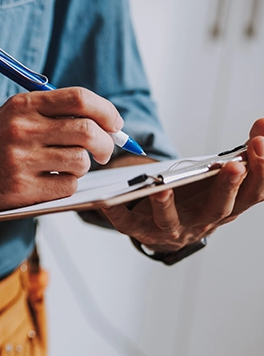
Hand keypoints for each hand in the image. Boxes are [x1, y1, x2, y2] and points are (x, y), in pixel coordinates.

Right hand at [0, 88, 123, 214]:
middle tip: (105, 152)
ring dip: (83, 167)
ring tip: (67, 168)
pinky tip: (51, 181)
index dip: (106, 112)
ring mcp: (21, 161)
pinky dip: (67, 185)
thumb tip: (104, 123)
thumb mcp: (12, 116)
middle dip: (107, 144)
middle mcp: (23, 130)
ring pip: (80, 161)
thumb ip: (51, 114)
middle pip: (88, 131)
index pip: (80, 99)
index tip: (115, 124)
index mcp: (23, 106)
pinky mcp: (21, 189)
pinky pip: (67, 186)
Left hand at [102, 118, 263, 252]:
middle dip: (228, 187)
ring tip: (162, 189)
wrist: (164, 230)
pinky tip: (106, 202)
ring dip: (167, 206)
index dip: (261, 171)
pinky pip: (127, 224)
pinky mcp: (141, 231)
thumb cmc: (196, 198)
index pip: (253, 192)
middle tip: (235, 166)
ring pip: (171, 221)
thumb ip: (243, 153)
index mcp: (227, 206)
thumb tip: (263, 124)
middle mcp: (202, 222)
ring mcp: (171, 229)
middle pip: (220, 209)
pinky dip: (116, 213)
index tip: (259, 144)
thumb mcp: (221, 177)